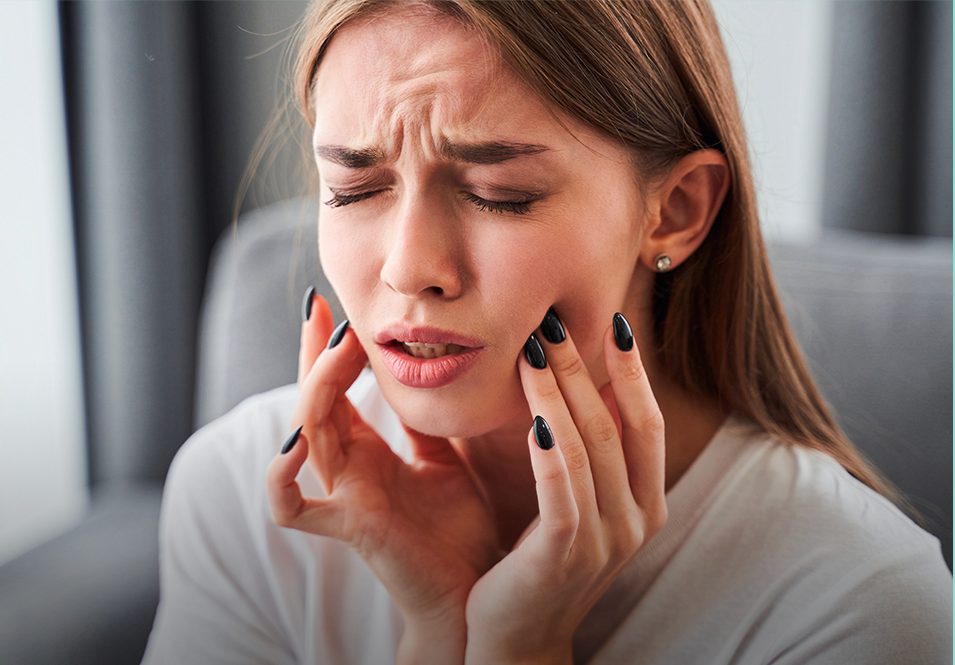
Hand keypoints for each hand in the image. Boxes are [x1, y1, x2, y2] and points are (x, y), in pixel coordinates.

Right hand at [265, 292, 500, 642]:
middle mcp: (347, 468)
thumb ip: (426, 420)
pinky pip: (292, 507)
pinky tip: (297, 442)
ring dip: (316, 388)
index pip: (335, 388)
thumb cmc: (458, 528)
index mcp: (367, 450)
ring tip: (337, 350)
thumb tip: (431, 365)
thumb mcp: (446, 456)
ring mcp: (343, 496)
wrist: (475, 589)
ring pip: (306, 433)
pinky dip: (282, 478)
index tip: (329, 303)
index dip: (327, 348)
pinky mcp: (349, 526)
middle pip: (314, 400)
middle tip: (327, 311)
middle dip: (315, 354)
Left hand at [464, 310, 667, 664]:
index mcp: (645, 502)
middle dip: (584, 368)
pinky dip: (550, 449)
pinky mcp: (565, 555)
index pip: (648, 424)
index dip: (634, 372)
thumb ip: (587, 455)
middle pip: (614, 425)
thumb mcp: (578, 504)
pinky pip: (562, 491)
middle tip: (554, 321)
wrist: (517, 638)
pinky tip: (532, 415)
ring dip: (558, 393)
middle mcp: (635, 519)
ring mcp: (606, 540)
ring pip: (587, 448)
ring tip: (532, 349)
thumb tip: (576, 385)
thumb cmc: (542, 560)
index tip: (614, 322)